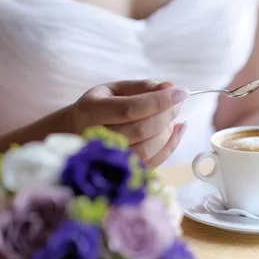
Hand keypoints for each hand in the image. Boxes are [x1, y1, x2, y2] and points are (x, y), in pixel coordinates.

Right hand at [71, 80, 187, 167]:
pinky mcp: (121, 171)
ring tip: (172, 116)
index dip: (159, 101)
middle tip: (179, 102)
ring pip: (147, 150)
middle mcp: (95, 137)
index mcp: (90, 111)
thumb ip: (142, 87)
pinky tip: (177, 130)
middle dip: (166, 114)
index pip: (129, 109)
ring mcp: (107, 159)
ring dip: (167, 132)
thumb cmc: (100, 105)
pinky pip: (151, 163)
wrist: (77, 131)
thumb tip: (170, 87)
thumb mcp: (115, 89)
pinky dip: (170, 146)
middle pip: (141, 130)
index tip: (181, 92)